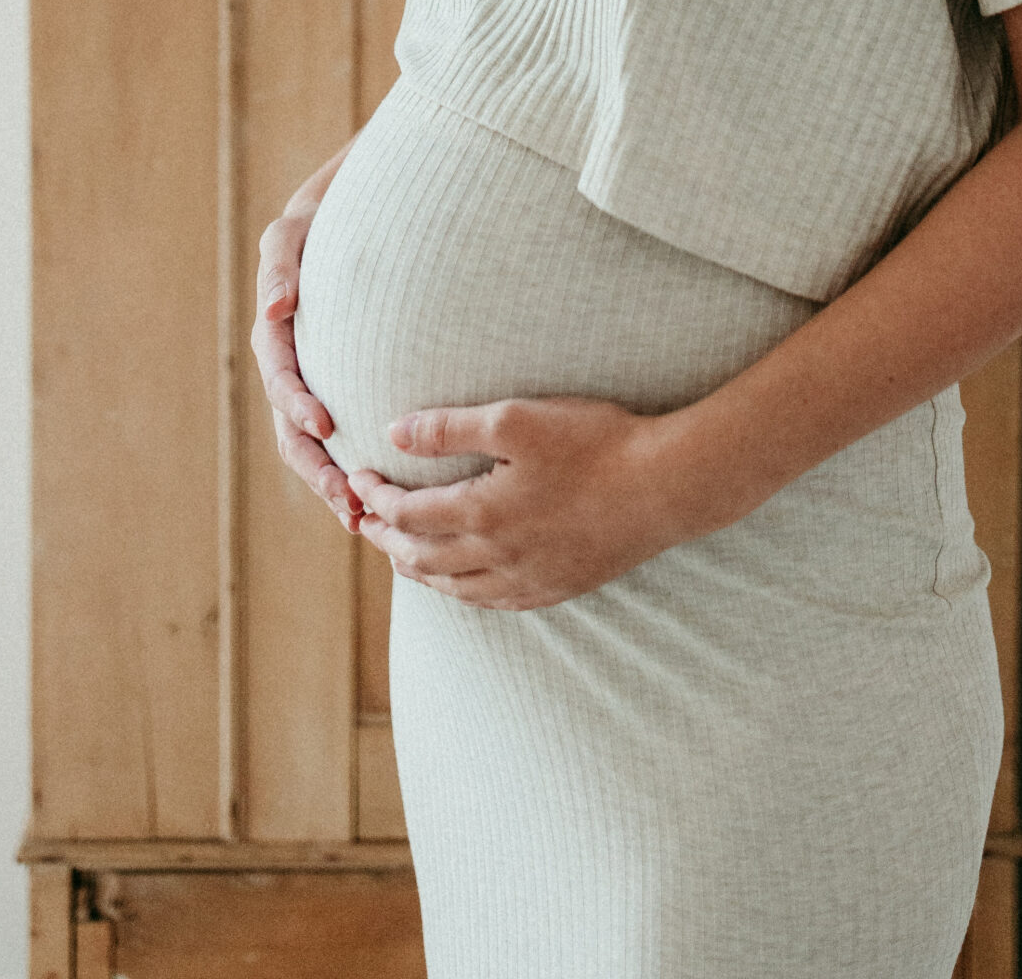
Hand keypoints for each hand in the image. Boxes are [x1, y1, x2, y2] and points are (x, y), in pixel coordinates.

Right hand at [251, 205, 363, 532]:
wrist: (341, 220)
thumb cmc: (314, 223)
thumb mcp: (292, 232)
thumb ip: (281, 265)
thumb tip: (275, 307)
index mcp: (275, 336)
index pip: (281, 377)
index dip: (297, 404)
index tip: (324, 426)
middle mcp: (289, 367)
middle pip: (292, 431)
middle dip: (316, 469)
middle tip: (348, 501)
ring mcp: (311, 384)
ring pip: (313, 447)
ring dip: (331, 482)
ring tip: (360, 517)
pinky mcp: (335, 392)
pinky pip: (339, 438)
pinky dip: (349, 468)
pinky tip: (376, 500)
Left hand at [351, 397, 693, 609]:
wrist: (664, 487)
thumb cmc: (594, 442)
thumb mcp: (517, 419)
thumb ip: (449, 428)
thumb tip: (393, 432)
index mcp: (482, 515)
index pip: (407, 514)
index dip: (375, 497)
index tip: (357, 477)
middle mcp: (497, 558)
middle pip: (420, 558)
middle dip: (385, 537)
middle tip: (363, 520)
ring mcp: (528, 579)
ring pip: (453, 588)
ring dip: (417, 570)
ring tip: (400, 553)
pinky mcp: (557, 587)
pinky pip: (492, 602)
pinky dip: (461, 592)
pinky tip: (462, 582)